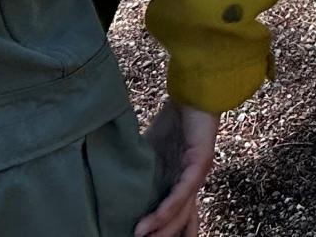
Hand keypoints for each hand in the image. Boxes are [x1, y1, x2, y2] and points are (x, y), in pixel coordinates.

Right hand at [135, 102, 218, 236]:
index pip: (177, 216)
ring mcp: (197, 174)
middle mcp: (191, 183)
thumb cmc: (175, 122)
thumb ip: (141, 171)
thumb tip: (116, 186)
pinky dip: (167, 207)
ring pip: (181, 211)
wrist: (194, 93)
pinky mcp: (200, 162)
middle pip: (180, 220)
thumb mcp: (152, 153)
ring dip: (161, 229)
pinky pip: (183, 190)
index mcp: (180, 183)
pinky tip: (154, 220)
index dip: (165, 232)